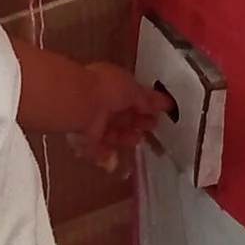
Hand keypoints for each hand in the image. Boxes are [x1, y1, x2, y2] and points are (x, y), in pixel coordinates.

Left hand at [68, 60, 167, 175]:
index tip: (159, 110)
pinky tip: (116, 160)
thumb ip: (147, 99)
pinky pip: (97, 148)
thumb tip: (162, 102)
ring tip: (138, 140)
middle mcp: (100, 101)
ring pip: (110, 130)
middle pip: (121, 113)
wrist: (81, 104)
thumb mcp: (133, 89)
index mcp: (112, 84)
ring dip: (124, 136)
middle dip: (136, 120)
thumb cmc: (107, 89)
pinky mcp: (85, 138)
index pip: (130, 94)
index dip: (145, 103)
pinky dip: (106, 155)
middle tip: (152, 125)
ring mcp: (92, 120)